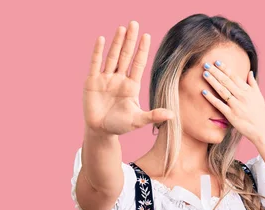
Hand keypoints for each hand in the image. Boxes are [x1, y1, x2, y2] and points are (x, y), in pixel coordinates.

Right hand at [83, 21, 174, 135]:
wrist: (100, 131)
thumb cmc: (120, 125)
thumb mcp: (138, 120)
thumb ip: (153, 116)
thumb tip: (172, 115)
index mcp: (131, 86)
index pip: (138, 64)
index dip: (142, 50)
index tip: (147, 36)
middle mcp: (119, 79)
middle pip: (126, 56)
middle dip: (130, 40)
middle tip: (134, 24)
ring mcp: (105, 79)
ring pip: (112, 56)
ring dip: (117, 42)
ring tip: (122, 28)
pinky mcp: (92, 82)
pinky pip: (95, 63)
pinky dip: (98, 52)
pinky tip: (101, 39)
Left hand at [201, 61, 264, 142]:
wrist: (261, 129)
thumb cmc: (260, 112)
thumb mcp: (259, 96)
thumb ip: (253, 83)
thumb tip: (250, 72)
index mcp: (247, 90)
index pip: (234, 76)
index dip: (225, 68)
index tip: (217, 62)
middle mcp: (241, 96)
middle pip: (226, 81)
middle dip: (216, 72)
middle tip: (206, 64)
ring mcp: (236, 105)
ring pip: (222, 90)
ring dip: (212, 81)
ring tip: (204, 73)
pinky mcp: (231, 115)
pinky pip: (219, 104)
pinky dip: (211, 98)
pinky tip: (203, 92)